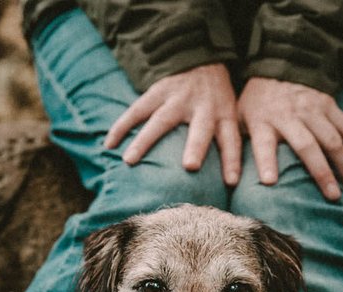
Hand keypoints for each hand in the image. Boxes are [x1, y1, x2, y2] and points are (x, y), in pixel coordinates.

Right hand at [104, 64, 241, 185]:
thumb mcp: (231, 115)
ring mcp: (178, 98)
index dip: (232, 161)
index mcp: (224, 115)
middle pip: (200, 130)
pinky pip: (137, 110)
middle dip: (196, 147)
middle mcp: (203, 107)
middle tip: (190, 166)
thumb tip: (232, 183)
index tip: (232, 182)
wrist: (202, 57)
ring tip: (129, 160)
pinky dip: (122, 126)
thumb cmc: (217, 100)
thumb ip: (230, 141)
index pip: (232, 140)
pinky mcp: (158, 91)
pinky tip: (109, 144)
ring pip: (160, 121)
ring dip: (144, 141)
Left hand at [238, 78, 342, 200]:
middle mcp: (289, 115)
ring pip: (333, 140)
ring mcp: (312, 109)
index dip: (266, 162)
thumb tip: (231, 181)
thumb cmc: (257, 103)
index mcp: (263, 121)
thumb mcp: (239, 119)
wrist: (279, 63)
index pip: (263, 143)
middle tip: (332, 197)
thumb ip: (237, 146)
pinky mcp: (329, 104)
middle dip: (321, 173)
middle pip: (307, 147)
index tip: (270, 181)